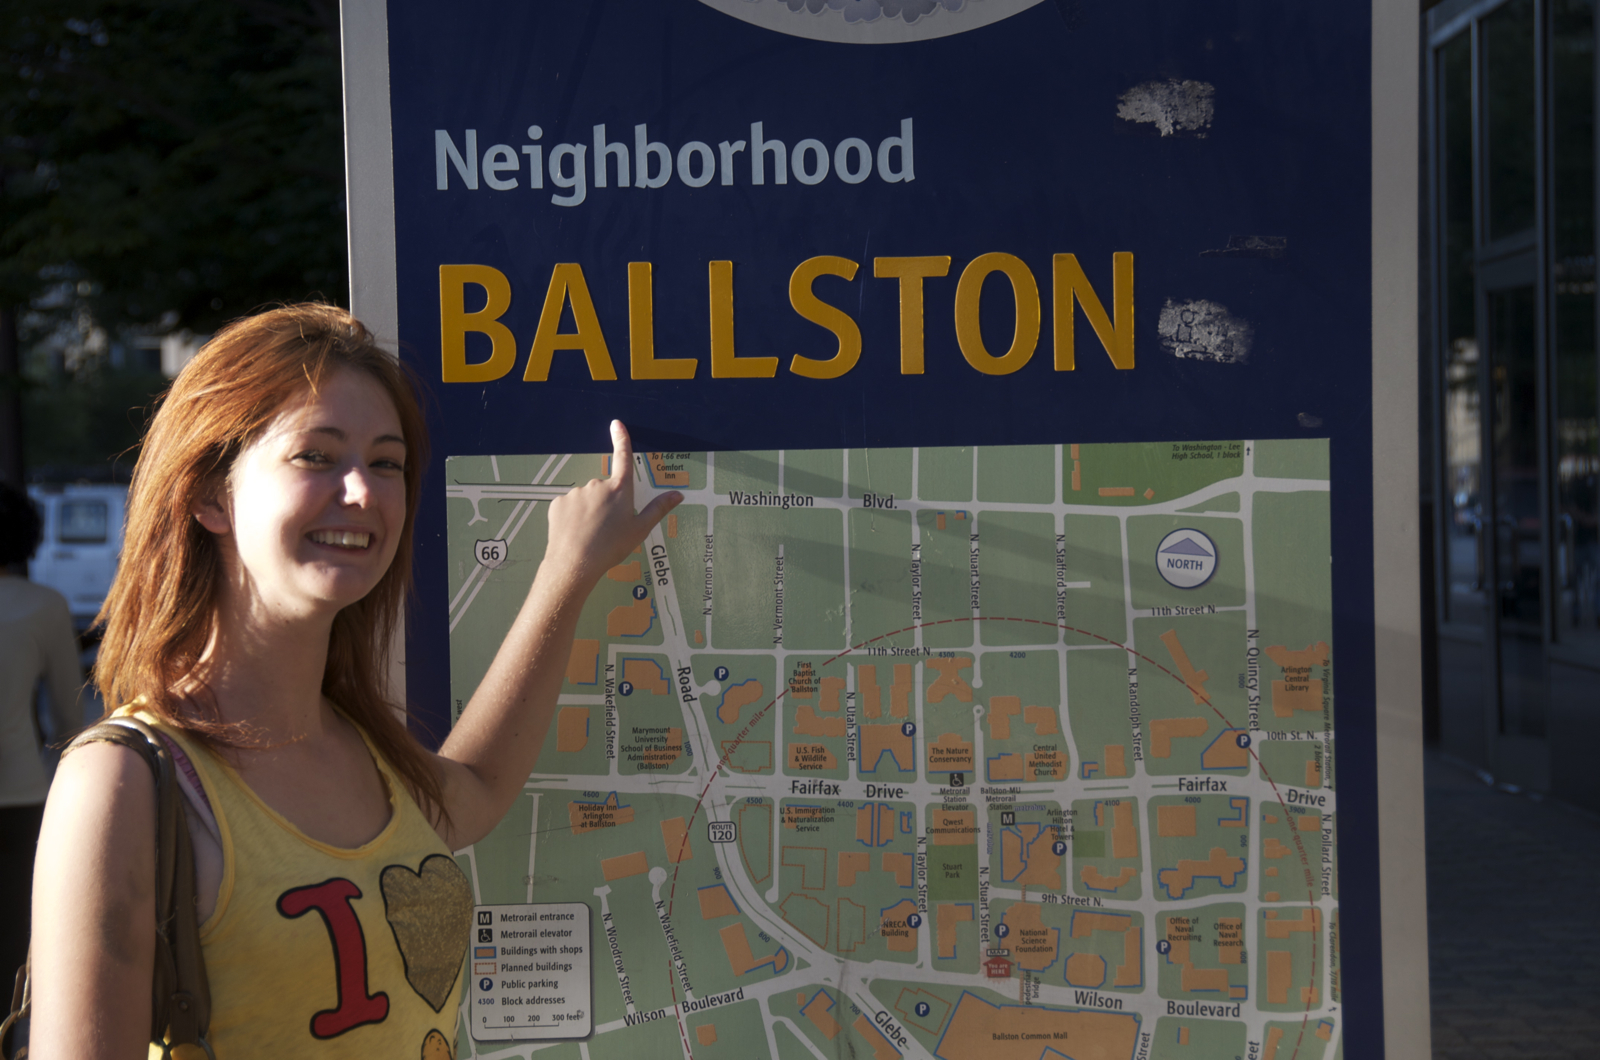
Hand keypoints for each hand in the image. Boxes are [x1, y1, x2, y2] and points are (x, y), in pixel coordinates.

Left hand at [543, 421, 681, 589]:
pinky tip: (575, 533)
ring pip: (586, 499)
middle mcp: (597, 486)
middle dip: (606, 503)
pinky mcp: (558, 503)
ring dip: (589, 511)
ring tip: (590, 534)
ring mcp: (576, 493)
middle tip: (607, 528)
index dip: (621, 439)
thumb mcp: (640, 530)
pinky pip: (569, 506)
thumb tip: (678, 494)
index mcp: (619, 490)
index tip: (617, 424)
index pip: (623, 458)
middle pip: (604, 489)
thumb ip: (658, 508)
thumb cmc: (610, 548)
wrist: (575, 564)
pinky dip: (572, 517)